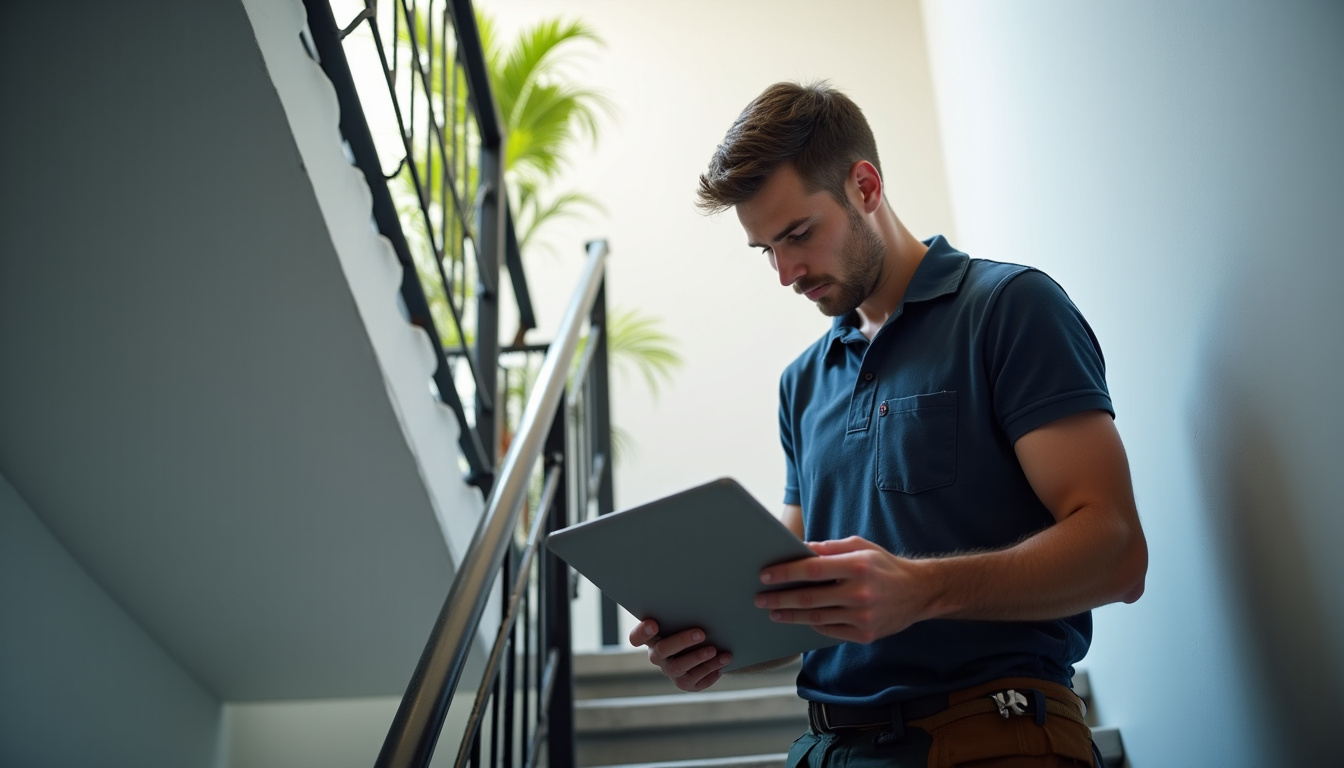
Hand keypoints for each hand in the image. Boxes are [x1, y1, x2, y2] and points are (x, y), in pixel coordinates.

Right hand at [627, 619, 732, 691]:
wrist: (707, 645)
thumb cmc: (692, 624)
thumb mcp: (685, 617)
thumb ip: (685, 609)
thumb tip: (704, 586)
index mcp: (652, 637)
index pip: (637, 637)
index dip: (642, 632)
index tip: (653, 623)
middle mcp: (658, 656)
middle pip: (663, 650)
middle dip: (682, 641)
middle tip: (701, 632)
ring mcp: (671, 671)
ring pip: (679, 666)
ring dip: (698, 657)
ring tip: (715, 650)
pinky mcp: (685, 683)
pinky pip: (696, 679)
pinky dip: (711, 669)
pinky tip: (723, 660)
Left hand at [754, 536, 931, 643]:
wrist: (919, 592)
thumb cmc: (884, 566)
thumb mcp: (861, 547)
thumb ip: (829, 548)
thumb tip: (799, 550)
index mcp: (857, 566)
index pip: (812, 569)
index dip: (786, 573)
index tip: (765, 575)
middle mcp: (860, 593)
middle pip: (809, 598)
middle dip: (780, 598)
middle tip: (760, 599)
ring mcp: (863, 617)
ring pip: (816, 618)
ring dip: (790, 615)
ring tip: (773, 611)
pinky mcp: (866, 635)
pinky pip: (830, 631)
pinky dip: (812, 625)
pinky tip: (799, 619)